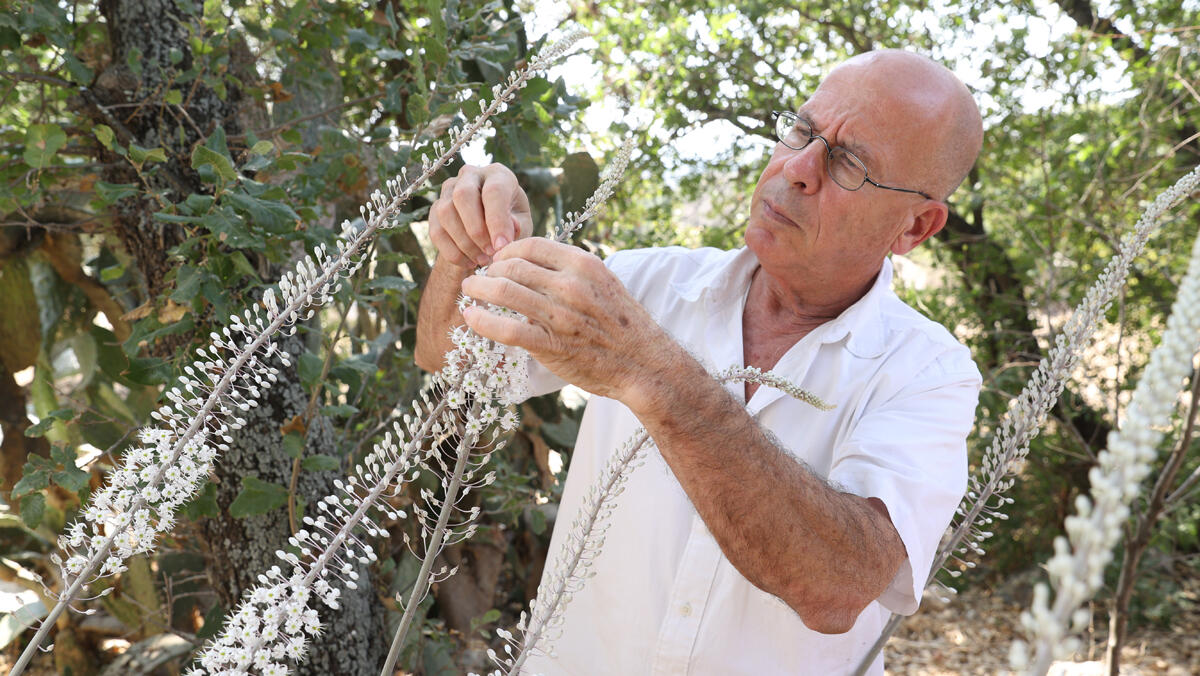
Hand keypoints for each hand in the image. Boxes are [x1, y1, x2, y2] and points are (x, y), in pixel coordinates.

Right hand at [429, 163, 532, 268]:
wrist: (490, 229)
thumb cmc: (511, 223)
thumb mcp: (522, 224)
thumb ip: (518, 226)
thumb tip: (510, 227)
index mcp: (498, 174)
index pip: (493, 191)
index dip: (497, 221)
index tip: (502, 246)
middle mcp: (470, 175)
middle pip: (463, 195)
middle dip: (476, 230)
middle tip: (490, 253)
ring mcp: (449, 189)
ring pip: (446, 212)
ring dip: (464, 242)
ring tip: (482, 260)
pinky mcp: (435, 208)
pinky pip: (436, 230)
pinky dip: (452, 252)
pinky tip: (469, 262)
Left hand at [459, 238, 678, 407]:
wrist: (644, 364)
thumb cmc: (624, 326)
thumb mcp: (604, 283)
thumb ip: (572, 271)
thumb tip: (538, 263)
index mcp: (584, 265)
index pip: (531, 245)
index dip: (507, 250)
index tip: (499, 260)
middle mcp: (570, 285)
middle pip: (512, 265)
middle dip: (489, 269)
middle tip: (481, 277)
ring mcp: (559, 315)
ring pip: (503, 291)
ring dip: (478, 289)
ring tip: (470, 291)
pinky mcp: (550, 345)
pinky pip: (505, 328)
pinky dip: (481, 321)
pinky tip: (471, 317)